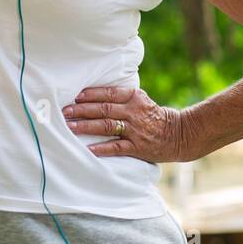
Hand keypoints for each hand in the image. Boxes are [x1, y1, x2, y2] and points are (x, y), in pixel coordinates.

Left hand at [62, 85, 187, 162]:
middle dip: (82, 110)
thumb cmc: (153, 115)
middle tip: (64, 112)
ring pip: (107, 126)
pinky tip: (88, 149)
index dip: (91, 94)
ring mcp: (135, 130)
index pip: (109, 93)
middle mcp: (134, 112)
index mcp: (134, 97)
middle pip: (103, 109)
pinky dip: (101, 148)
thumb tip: (92, 95)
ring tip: (69, 127)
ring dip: (86, 127)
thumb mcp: (141, 100)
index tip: (74, 96)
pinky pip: (116, 147)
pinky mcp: (137, 147)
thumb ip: (121, 97)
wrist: (178, 133)